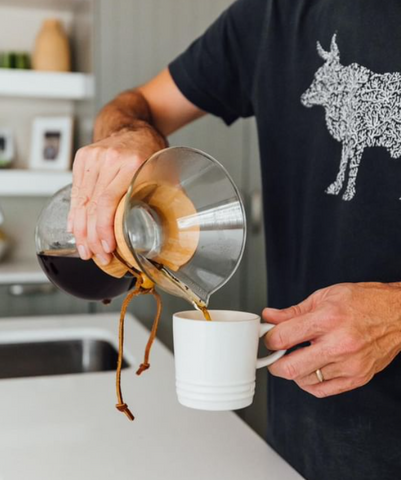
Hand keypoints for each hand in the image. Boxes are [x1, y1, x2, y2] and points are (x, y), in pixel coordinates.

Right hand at [68, 124, 165, 264]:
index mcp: (130, 163)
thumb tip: (183, 227)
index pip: (108, 201)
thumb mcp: (165, 169)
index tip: (108, 248)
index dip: (104, 228)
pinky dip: (75, 213)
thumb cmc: (150, 149)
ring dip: (82, 230)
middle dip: (93, 237)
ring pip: (80, 201)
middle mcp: (108, 159)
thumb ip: (169, 195)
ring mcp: (92, 158)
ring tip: (86, 250)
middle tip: (98, 257)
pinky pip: (76, 192)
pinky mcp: (82, 159)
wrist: (132, 124)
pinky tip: (75, 230)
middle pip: (92, 206)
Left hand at [263, 282, 400, 397]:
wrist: (397, 314)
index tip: (269, 338)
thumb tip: (269, 317)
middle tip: (274, 355)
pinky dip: (309, 382)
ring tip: (297, 357)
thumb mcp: (324, 296)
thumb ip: (293, 311)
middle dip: (274, 363)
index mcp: (328, 319)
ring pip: (304, 380)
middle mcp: (339, 344)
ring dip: (293, 371)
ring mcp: (349, 364)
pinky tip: (310, 369)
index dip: (268, 339)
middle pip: (290, 367)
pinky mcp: (357, 378)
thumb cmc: (363, 302)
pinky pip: (322, 390)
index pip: (283, 337)